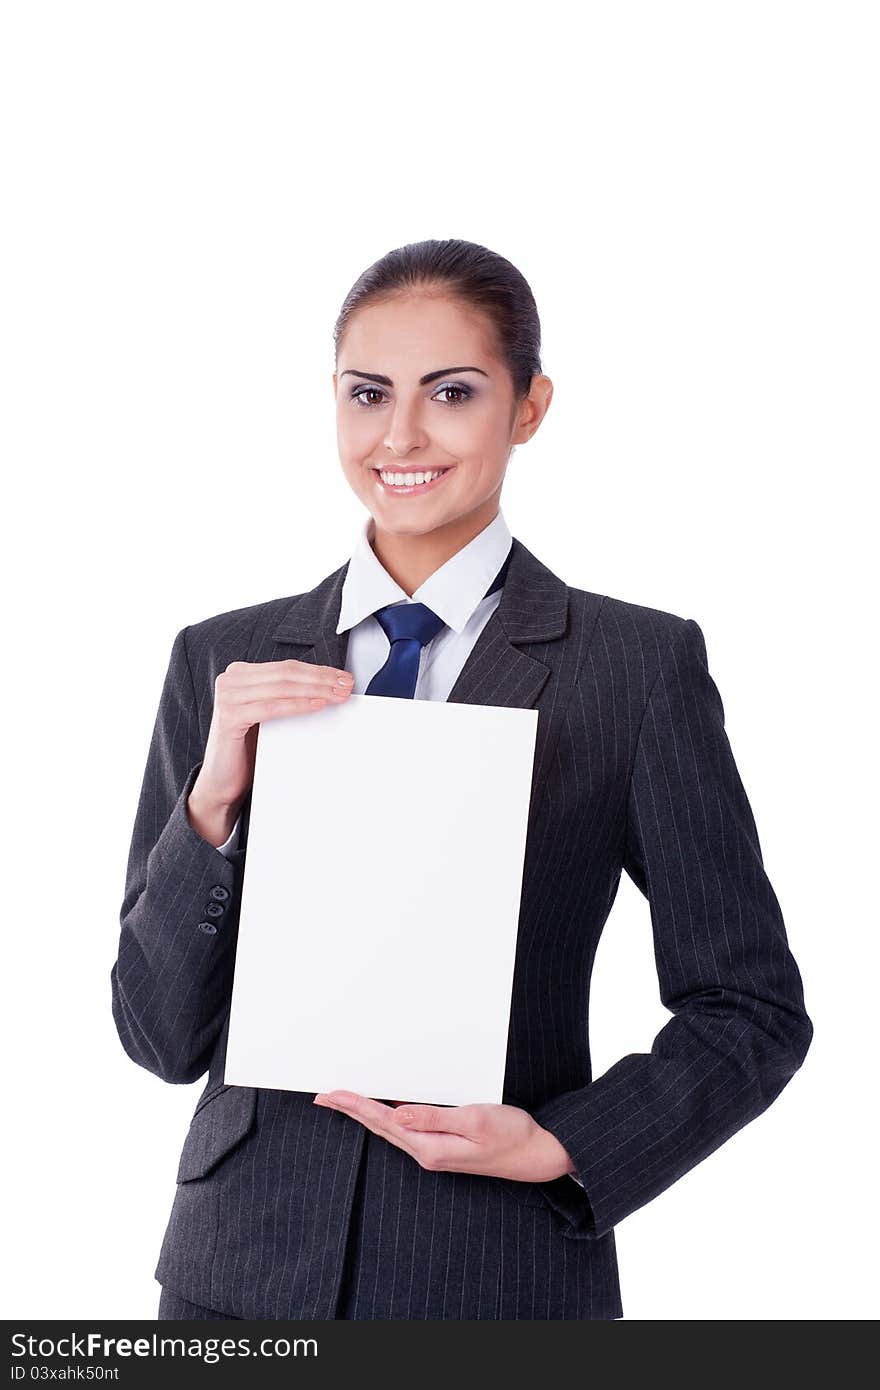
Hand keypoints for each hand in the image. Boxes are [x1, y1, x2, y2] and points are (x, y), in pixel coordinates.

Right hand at [187, 659, 354, 843]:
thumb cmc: (247, 747)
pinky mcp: (229, 717)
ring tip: (337, 695)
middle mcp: (231, 680)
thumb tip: (327, 687)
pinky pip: (271, 707)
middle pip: (287, 674)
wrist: (222, 780)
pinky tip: (316, 705)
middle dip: (321, 679)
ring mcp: (228, 697)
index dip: (318, 670)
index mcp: (241, 674)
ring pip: (282, 687)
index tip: (342, 677)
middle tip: (345, 685)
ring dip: (315, 690)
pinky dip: (297, 705)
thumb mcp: (268, 714)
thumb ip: (286, 696)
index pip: (287, 667)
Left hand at [312, 1090, 575, 1182]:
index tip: (330, 1094)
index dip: (354, 1106)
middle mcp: (427, 1153)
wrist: (537, 1155)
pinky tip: (384, 1109)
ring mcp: (435, 1152)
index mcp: (430, 1147)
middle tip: (324, 1095)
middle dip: (351, 1109)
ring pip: (391, 1129)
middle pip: (380, 1127)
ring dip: (366, 1113)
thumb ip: (433, 1118)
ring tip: (345, 1100)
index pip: (382, 1121)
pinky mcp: (444, 1147)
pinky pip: (407, 1129)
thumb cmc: (512, 1135)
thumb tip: (396, 1114)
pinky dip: (388, 1116)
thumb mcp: (474, 1120)